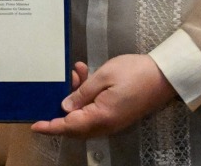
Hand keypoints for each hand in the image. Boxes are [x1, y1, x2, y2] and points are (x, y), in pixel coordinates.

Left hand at [31, 55, 175, 138]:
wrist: (164, 75)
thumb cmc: (135, 73)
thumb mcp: (103, 77)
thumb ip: (82, 93)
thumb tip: (65, 108)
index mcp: (101, 117)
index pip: (69, 126)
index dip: (51, 127)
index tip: (36, 125)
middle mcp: (107, 123)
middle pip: (74, 125)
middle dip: (61, 108)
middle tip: (55, 88)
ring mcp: (113, 120)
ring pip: (84, 116)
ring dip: (75, 97)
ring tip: (76, 73)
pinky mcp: (117, 114)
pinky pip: (95, 111)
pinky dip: (86, 97)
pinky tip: (85, 76)